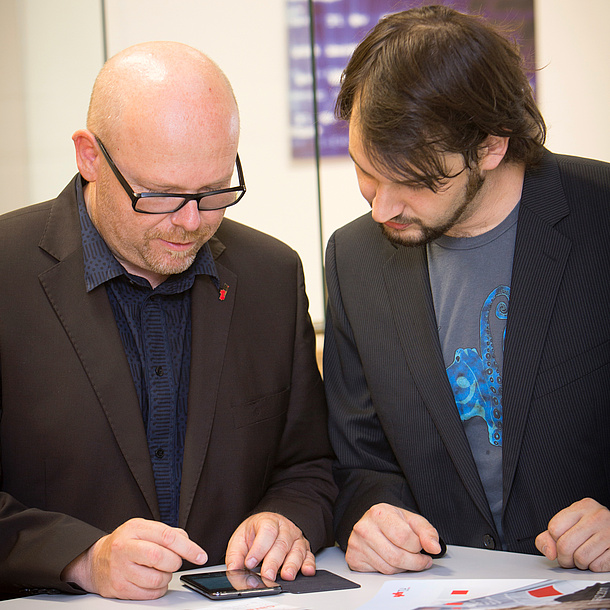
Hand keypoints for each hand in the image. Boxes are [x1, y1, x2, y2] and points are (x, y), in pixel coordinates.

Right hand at [61, 518, 206, 598]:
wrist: (96, 560)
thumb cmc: (125, 543)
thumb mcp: (144, 529)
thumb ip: (167, 533)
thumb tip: (188, 542)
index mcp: (135, 528)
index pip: (168, 536)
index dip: (188, 547)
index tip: (200, 556)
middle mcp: (125, 547)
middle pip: (161, 558)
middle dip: (175, 563)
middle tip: (174, 562)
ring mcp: (120, 569)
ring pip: (157, 579)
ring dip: (166, 577)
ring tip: (160, 570)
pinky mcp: (119, 588)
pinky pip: (149, 594)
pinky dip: (158, 589)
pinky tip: (152, 580)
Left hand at [225, 512, 314, 580]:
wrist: (269, 526)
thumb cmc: (256, 533)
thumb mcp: (241, 539)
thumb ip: (235, 555)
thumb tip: (233, 569)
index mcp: (268, 521)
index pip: (266, 531)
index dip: (259, 548)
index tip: (250, 562)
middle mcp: (284, 528)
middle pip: (281, 543)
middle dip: (274, 561)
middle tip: (267, 575)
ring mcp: (296, 538)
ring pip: (297, 550)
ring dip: (292, 564)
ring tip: (286, 575)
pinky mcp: (305, 549)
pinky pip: (309, 556)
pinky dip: (309, 564)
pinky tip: (306, 570)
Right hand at [345, 503, 441, 573]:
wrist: (372, 522)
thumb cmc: (392, 521)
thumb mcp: (412, 521)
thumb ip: (427, 532)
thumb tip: (434, 547)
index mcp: (379, 513)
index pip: (405, 538)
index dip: (418, 546)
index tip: (422, 547)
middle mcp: (364, 527)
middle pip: (396, 557)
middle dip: (414, 562)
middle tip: (421, 560)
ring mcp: (356, 543)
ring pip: (388, 568)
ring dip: (403, 568)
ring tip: (407, 559)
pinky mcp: (353, 558)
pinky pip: (378, 574)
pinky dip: (390, 572)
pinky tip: (392, 561)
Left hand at [535, 498, 609, 570]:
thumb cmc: (594, 527)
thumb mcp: (570, 523)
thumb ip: (550, 535)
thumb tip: (549, 552)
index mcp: (582, 507)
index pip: (554, 528)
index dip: (554, 542)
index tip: (559, 545)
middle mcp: (597, 517)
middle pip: (565, 545)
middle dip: (564, 558)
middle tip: (568, 558)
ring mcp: (609, 532)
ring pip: (581, 558)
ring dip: (579, 564)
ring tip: (583, 558)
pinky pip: (597, 565)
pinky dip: (594, 567)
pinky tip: (596, 558)